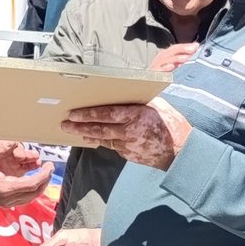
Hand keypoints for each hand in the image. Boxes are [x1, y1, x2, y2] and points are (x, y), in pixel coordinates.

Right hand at [0, 140, 52, 206]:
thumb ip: (1, 149)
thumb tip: (14, 143)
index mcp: (4, 188)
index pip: (31, 184)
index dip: (43, 175)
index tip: (49, 166)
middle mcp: (7, 198)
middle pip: (34, 192)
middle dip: (45, 180)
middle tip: (50, 168)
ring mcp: (7, 202)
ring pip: (31, 197)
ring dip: (40, 185)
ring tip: (45, 173)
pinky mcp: (6, 202)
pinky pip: (25, 197)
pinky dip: (33, 189)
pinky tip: (35, 179)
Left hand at [62, 97, 190, 169]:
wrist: (179, 151)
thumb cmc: (170, 123)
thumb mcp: (156, 105)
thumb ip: (138, 101)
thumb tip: (123, 91)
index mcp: (136, 115)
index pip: (107, 114)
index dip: (89, 114)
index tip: (74, 113)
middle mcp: (129, 131)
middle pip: (99, 129)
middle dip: (79, 126)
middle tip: (64, 124)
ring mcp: (128, 145)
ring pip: (102, 139)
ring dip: (86, 134)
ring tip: (72, 131)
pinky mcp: (128, 155)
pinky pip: (112, 146)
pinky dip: (101, 141)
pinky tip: (92, 137)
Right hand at [149, 43, 198, 72]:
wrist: (148, 80)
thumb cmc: (161, 70)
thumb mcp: (173, 62)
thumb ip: (184, 55)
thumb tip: (196, 46)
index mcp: (166, 54)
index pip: (176, 48)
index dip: (186, 46)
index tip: (196, 46)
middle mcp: (161, 57)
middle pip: (172, 51)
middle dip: (182, 49)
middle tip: (193, 49)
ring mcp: (157, 65)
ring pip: (166, 59)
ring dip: (176, 58)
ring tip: (185, 58)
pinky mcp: (154, 73)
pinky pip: (159, 70)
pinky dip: (165, 67)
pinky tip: (171, 66)